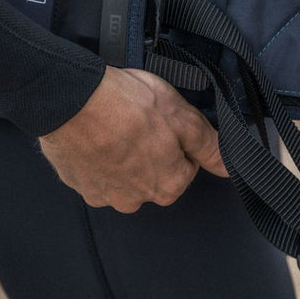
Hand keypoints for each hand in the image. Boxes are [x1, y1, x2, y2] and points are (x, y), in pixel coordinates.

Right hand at [39, 66, 227, 212]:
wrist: (70, 99)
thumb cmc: (127, 105)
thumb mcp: (182, 117)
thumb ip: (209, 146)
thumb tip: (229, 167)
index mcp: (167, 185)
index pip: (187, 166)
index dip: (179, 140)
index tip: (166, 123)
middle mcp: (135, 199)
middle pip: (155, 174)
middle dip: (152, 149)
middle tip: (141, 120)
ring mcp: (103, 194)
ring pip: (124, 175)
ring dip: (124, 154)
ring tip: (116, 124)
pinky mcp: (76, 184)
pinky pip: (96, 172)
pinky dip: (98, 155)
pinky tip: (97, 133)